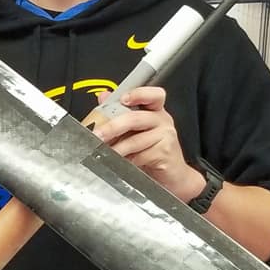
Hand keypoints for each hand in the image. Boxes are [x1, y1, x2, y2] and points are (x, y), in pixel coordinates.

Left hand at [94, 87, 204, 201]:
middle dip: (113, 127)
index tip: (123, 99)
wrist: (171, 175)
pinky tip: (122, 163)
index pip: (152, 95)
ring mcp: (166, 136)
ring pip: (135, 140)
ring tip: (104, 153)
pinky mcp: (165, 153)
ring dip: (116, 148)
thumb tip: (103, 97)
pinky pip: (141, 156)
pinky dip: (127, 160)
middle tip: (98, 135)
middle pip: (136, 118)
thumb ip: (119, 112)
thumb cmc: (151, 150)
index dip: (138, 94)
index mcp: (154, 110)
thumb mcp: (134, 130)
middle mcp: (162, 120)